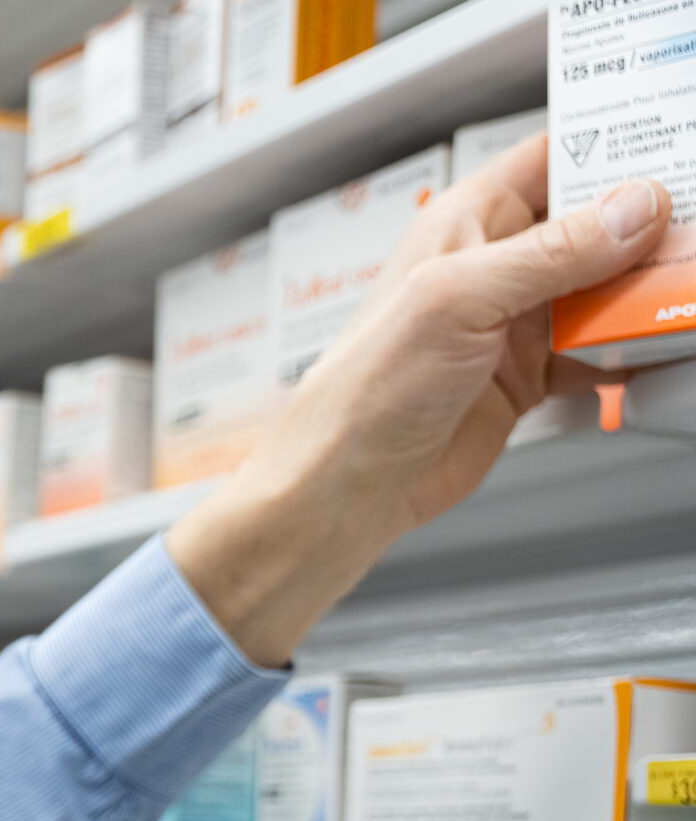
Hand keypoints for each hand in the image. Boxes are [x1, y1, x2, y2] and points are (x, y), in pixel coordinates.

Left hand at [167, 135, 670, 665]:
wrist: (347, 487)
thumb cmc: (365, 390)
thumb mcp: (458, 300)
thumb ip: (550, 253)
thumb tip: (633, 207)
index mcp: (467, 222)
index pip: (556, 157)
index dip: (618, 145)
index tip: (678, 148)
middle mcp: (495, 264)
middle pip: (598, 223)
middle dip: (653, 225)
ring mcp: (515, 322)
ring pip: (607, 288)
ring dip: (650, 290)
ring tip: (688, 289)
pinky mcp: (528, 375)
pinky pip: (600, 348)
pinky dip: (634, 348)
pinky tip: (662, 346)